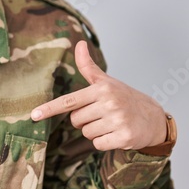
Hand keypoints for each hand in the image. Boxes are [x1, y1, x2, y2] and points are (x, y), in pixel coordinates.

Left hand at [31, 40, 167, 151]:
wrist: (153, 118)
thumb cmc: (125, 98)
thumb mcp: (107, 82)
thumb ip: (89, 66)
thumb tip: (79, 44)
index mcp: (101, 89)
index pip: (69, 101)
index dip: (50, 108)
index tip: (34, 115)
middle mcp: (109, 103)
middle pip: (76, 120)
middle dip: (84, 120)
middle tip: (101, 114)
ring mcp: (117, 120)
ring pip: (86, 133)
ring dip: (95, 131)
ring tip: (111, 123)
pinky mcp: (123, 137)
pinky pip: (98, 144)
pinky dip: (104, 142)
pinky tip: (116, 134)